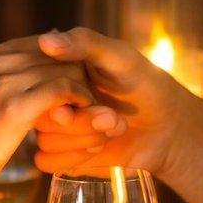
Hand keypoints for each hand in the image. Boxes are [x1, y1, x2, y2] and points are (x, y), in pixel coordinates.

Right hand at [0, 36, 113, 202]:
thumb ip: (21, 76)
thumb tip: (50, 54)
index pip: (52, 44)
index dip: (71, 65)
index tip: (80, 89)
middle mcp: (2, 60)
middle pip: (63, 56)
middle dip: (82, 77)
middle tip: (91, 102)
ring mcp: (7, 80)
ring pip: (67, 70)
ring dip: (85, 91)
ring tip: (90, 111)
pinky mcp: (16, 105)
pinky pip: (63, 90)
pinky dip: (79, 101)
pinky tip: (81, 116)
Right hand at [33, 27, 202, 176]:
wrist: (167, 127)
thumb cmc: (145, 84)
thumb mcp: (119, 56)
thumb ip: (84, 43)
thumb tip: (46, 40)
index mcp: (57, 70)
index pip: (35, 83)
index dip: (62, 95)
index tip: (92, 95)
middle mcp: (51, 98)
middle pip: (40, 116)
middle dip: (81, 122)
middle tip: (112, 116)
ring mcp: (55, 128)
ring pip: (44, 141)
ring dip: (84, 139)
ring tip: (113, 128)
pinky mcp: (62, 155)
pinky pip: (46, 161)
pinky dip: (75, 158)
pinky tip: (100, 148)